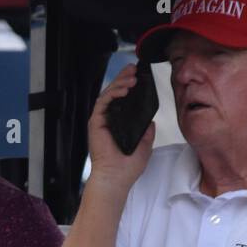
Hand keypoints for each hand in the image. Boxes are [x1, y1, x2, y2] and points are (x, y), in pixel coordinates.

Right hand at [87, 64, 155, 189]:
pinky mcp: (96, 122)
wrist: (117, 177)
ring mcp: (101, 121)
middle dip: (124, 78)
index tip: (138, 76)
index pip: (122, 100)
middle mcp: (109, 120)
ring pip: (108, 94)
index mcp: (119, 124)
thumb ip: (146, 131)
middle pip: (114, 93)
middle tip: (134, 69)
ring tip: (132, 77)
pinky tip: (124, 89)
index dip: (128, 86)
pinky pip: (103, 102)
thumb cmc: (128, 167)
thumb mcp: (145, 145)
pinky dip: (113, 93)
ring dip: (120, 83)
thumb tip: (150, 120)